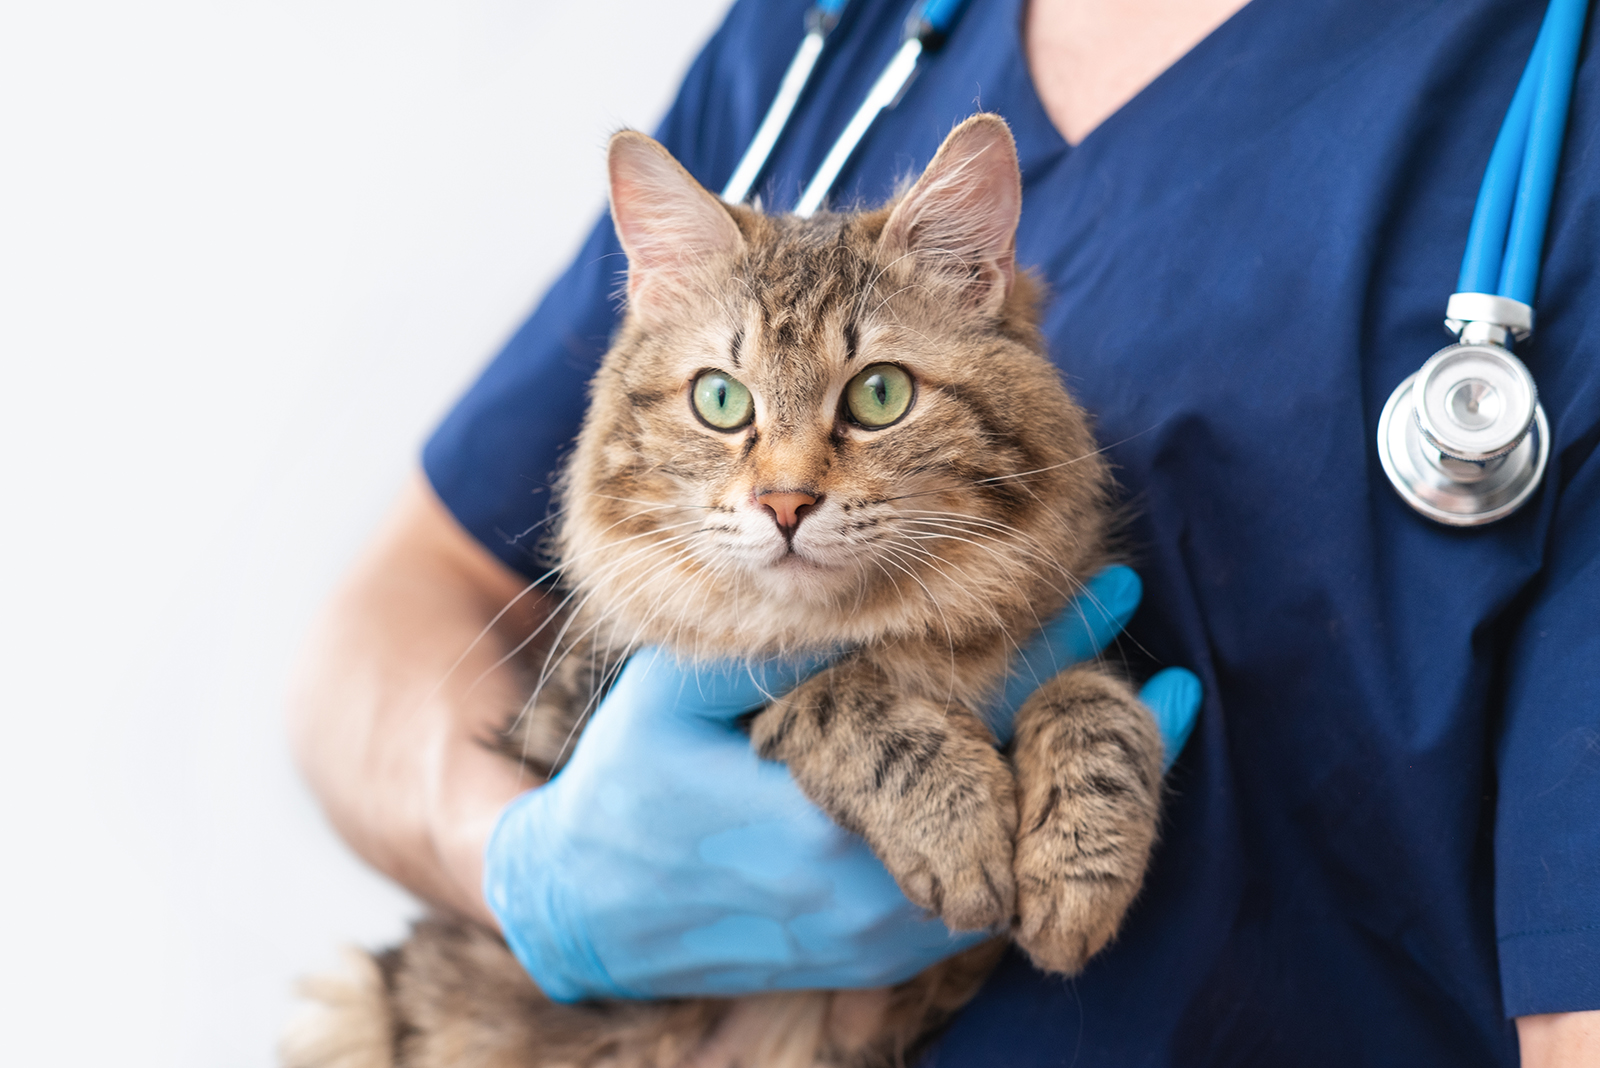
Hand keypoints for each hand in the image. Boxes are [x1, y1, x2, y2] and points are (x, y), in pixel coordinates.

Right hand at [484, 566, 1199, 1000]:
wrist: (586, 913)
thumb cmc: (622, 791)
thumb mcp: (670, 700)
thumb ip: (763, 656)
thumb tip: (853, 598)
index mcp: (820, 819)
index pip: (962, 721)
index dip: (1042, 650)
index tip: (1110, 594)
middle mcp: (862, 891)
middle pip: (1010, 810)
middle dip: (1085, 742)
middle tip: (1173, 690)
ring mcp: (871, 937)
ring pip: (1009, 874)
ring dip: (1067, 808)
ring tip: (1139, 742)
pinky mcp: (867, 959)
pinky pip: (973, 914)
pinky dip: (1023, 857)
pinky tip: (1051, 812)